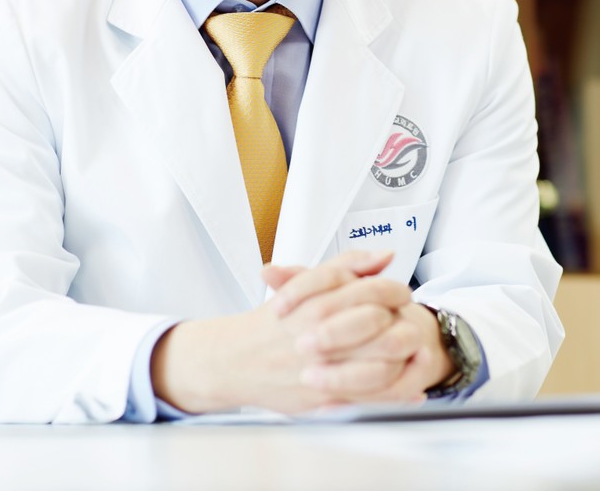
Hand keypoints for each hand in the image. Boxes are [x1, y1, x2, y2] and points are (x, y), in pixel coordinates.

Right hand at [150, 250, 454, 414]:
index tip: (403, 295)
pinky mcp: (322, 397)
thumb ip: (346, 265)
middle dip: (403, 324)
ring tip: (419, 353)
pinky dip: (397, 394)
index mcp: (316, 301)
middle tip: (413, 324)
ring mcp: (321, 368)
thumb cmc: (274, 322)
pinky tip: (413, 388)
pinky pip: (369, 398)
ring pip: (378, 365)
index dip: (393, 292)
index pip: (369, 292)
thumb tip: (386, 255)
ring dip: (406, 360)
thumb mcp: (306, 284)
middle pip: (378, 326)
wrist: (234, 359)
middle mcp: (318, 333)